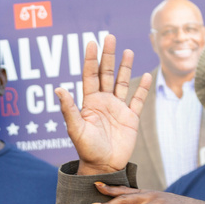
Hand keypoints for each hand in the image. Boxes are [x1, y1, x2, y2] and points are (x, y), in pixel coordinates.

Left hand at [58, 35, 149, 174]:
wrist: (103, 166)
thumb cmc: (86, 149)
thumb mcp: (75, 129)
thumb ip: (68, 109)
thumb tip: (58, 89)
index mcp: (89, 103)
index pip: (90, 76)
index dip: (90, 60)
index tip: (91, 42)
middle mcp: (103, 102)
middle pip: (106, 74)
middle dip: (108, 56)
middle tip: (110, 37)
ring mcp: (118, 109)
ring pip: (122, 83)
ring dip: (125, 67)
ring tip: (128, 50)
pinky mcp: (130, 118)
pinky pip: (137, 100)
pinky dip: (142, 88)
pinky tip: (145, 75)